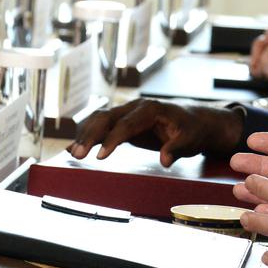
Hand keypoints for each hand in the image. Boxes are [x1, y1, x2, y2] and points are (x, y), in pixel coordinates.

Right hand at [69, 98, 243, 165]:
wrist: (194, 120)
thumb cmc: (191, 129)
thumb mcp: (190, 140)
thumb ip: (177, 148)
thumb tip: (165, 160)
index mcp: (150, 109)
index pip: (125, 124)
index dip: (112, 140)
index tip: (100, 156)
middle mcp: (134, 107)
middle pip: (106, 118)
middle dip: (90, 136)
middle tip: (78, 155)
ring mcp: (127, 113)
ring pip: (99, 119)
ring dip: (85, 135)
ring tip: (73, 153)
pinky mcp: (122, 121)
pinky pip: (101, 126)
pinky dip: (88, 135)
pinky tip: (75, 147)